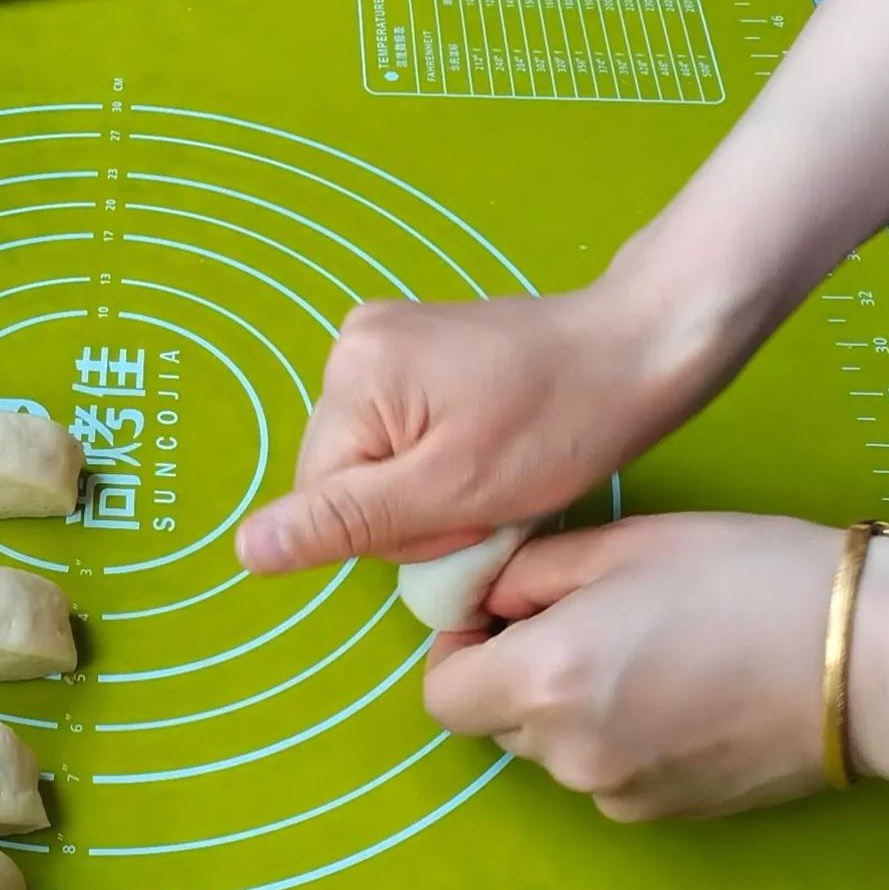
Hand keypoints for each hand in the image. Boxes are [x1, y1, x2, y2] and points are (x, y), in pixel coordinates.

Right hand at [234, 278, 722, 572]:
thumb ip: (345, 521)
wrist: (643, 348)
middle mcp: (350, 344)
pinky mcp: (411, 349)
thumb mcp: (453, 491)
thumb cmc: (564, 423)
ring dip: (427, 489)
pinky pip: (395, 435)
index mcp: (351, 374)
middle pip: (342, 478)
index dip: (393, 528)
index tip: (467, 509)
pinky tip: (486, 449)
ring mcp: (380, 341)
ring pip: (371, 464)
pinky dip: (437, 459)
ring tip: (494, 471)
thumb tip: (246, 548)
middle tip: (487, 495)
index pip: (323, 498)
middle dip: (410, 508)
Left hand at [423, 513, 841, 820]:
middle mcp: (567, 752)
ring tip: (644, 650)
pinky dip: (616, 736)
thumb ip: (526, 575)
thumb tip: (483, 598)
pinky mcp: (662, 813)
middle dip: (516, 671)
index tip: (500, 616)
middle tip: (582, 619)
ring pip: (552, 747)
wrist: (868, 658)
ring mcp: (616, 791)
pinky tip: (676, 691)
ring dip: (568, 705)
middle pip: (496, 720)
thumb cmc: (745, 580)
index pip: (442, 694)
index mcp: (541, 681)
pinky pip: (603, 772)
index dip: (459, 650)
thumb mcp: (620, 546)